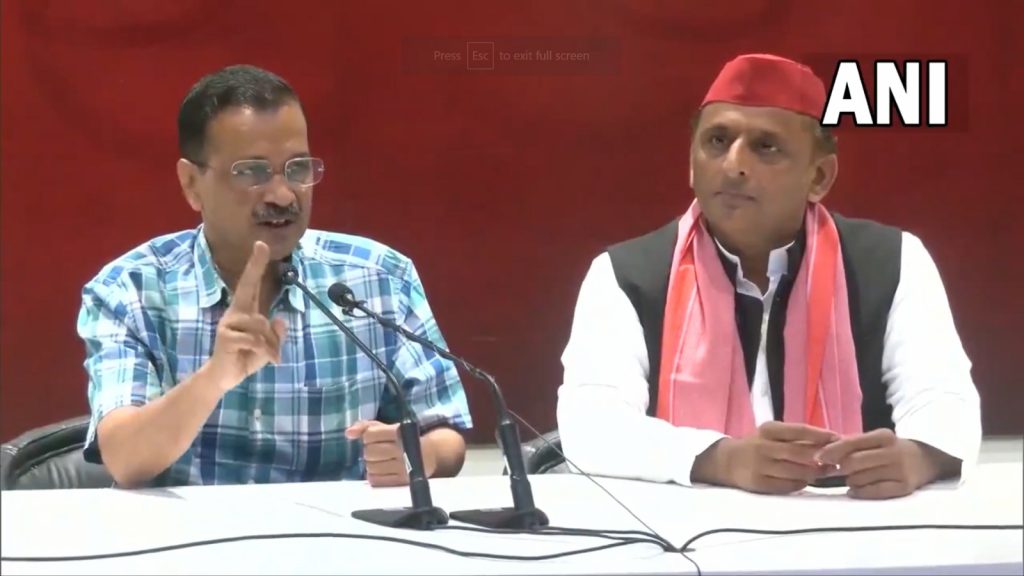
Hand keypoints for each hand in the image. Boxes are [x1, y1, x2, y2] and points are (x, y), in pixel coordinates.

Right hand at [207, 241, 287, 389]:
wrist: (223, 377)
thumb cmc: (245, 358)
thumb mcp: (267, 348)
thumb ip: (276, 336)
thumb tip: (280, 320)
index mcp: (245, 311)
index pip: (251, 283)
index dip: (256, 265)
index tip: (261, 244)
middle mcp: (236, 313)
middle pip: (251, 294)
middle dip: (258, 276)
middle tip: (264, 261)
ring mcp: (229, 324)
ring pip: (262, 326)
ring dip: (271, 345)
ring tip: (269, 357)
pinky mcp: (226, 337)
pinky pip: (255, 341)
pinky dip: (267, 352)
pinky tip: (269, 361)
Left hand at [345, 420, 437, 486]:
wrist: (429, 454)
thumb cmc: (403, 439)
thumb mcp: (387, 428)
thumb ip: (366, 426)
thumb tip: (348, 433)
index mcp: (399, 432)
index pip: (370, 435)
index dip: (368, 437)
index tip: (374, 438)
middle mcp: (402, 449)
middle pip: (369, 452)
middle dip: (369, 451)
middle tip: (377, 450)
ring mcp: (403, 466)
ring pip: (371, 467)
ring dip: (371, 464)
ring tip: (381, 461)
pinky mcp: (402, 481)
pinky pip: (376, 481)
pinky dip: (374, 476)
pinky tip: (382, 470)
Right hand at [709, 421, 839, 493]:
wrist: (728, 461)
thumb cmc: (758, 446)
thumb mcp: (772, 435)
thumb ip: (796, 438)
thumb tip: (830, 441)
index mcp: (769, 429)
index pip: (799, 430)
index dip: (820, 435)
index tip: (838, 439)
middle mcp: (763, 446)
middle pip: (799, 453)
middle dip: (821, 458)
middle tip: (837, 462)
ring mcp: (760, 466)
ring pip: (795, 472)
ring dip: (814, 473)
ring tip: (825, 473)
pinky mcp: (759, 483)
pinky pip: (787, 486)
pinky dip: (800, 484)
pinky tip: (805, 481)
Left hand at [815, 429, 949, 498]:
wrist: (927, 461)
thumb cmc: (891, 450)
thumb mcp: (875, 441)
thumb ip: (851, 444)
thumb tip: (821, 453)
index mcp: (883, 436)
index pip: (851, 443)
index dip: (831, 451)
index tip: (817, 458)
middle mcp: (893, 451)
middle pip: (853, 462)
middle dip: (839, 468)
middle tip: (832, 471)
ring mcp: (900, 470)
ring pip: (860, 479)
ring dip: (850, 481)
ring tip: (852, 479)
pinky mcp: (905, 487)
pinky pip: (873, 492)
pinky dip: (859, 492)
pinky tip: (854, 491)